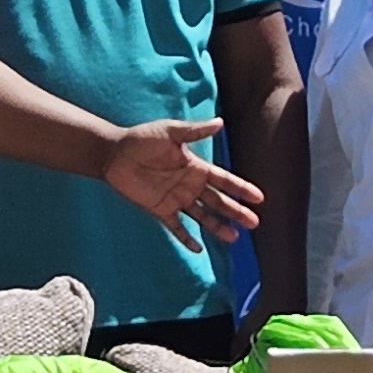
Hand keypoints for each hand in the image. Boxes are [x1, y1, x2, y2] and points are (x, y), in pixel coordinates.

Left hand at [103, 118, 268, 243]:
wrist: (114, 154)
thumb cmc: (142, 138)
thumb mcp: (170, 131)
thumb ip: (195, 131)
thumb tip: (220, 123)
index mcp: (195, 167)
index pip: (224, 180)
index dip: (241, 189)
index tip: (259, 198)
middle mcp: (190, 186)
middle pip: (218, 202)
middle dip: (236, 211)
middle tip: (254, 223)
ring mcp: (176, 200)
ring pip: (202, 217)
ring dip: (217, 227)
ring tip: (234, 238)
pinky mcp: (159, 210)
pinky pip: (176, 227)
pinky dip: (187, 238)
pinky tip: (198, 249)